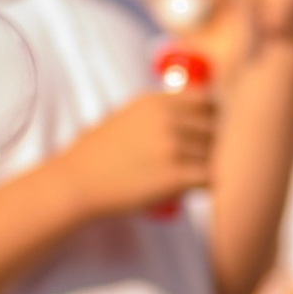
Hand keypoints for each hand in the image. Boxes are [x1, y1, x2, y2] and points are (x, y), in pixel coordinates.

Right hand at [65, 79, 219, 217]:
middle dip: (212, 146)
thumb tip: (197, 111)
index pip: (208, 102)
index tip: (204, 135)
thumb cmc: (100, 155)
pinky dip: (207, 186)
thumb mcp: (128, 117)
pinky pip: (211, 178)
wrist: (76, 183)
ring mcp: (172, 146)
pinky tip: (194, 191)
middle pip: (216, 130)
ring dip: (208, 167)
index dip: (212, 121)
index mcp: (156, 102)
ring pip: (215, 155)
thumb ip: (160, 112)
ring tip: (191, 178)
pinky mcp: (174, 175)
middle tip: (197, 162)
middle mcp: (167, 119)